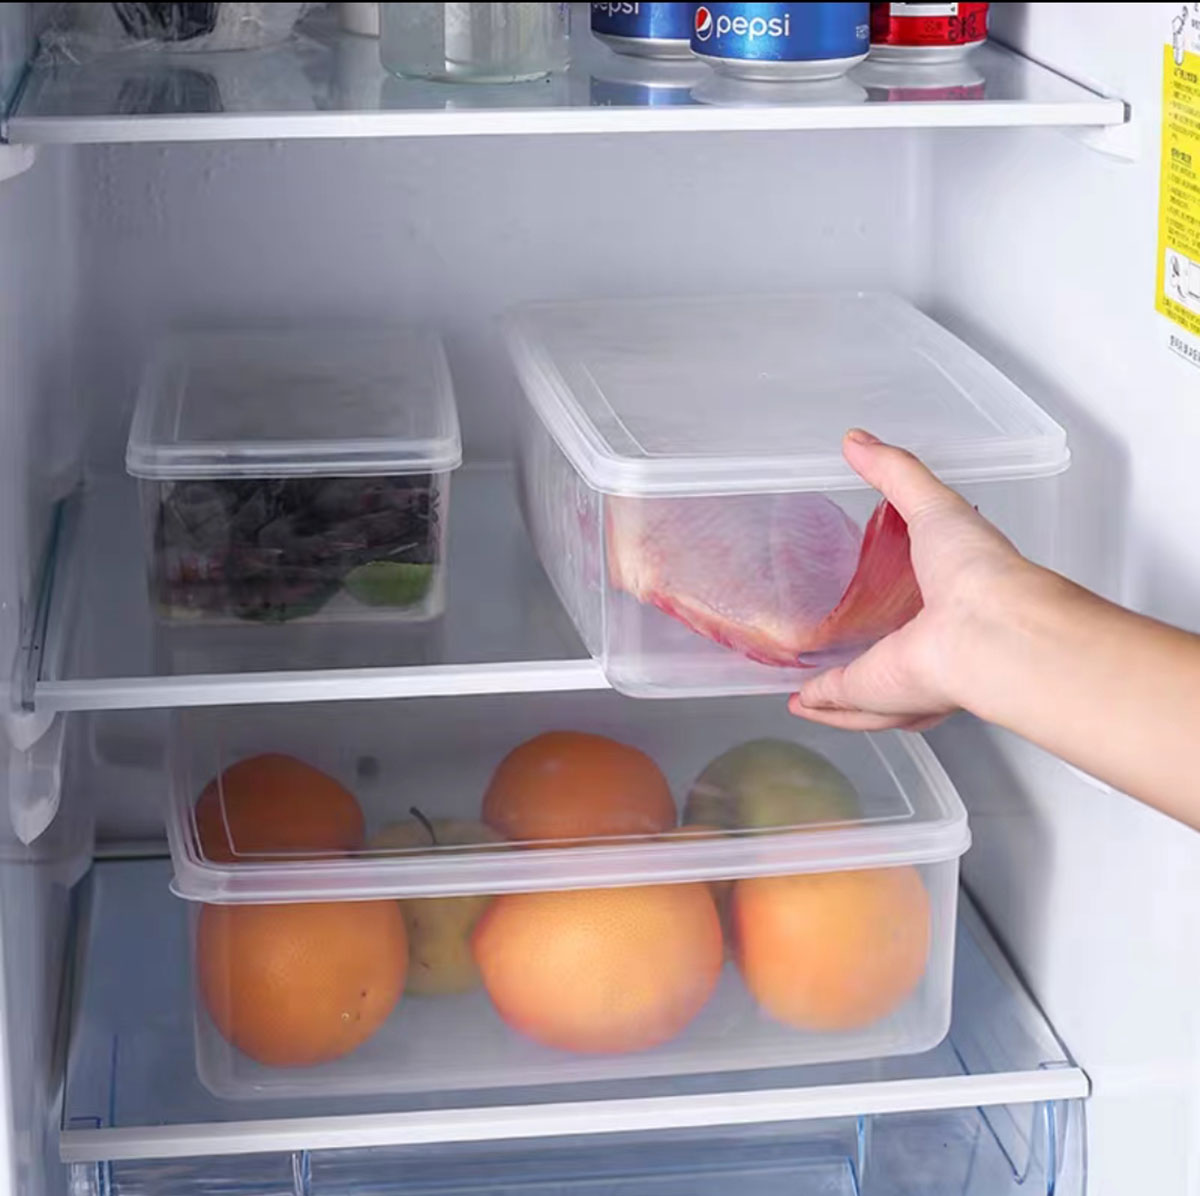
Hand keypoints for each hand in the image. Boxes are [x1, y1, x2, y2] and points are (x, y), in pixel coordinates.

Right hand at [788, 429, 1037, 731]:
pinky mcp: (876, 694)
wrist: (988, 632)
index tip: (873, 593)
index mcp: (955, 600)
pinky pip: (842, 701)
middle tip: (835, 651)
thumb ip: (894, 474)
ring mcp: (905, 676)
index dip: (897, 601)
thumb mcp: (935, 506)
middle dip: (868, 660)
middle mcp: (933, 646)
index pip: (921, 604)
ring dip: (839, 695)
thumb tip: (857, 441)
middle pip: (894, 658)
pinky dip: (820, 705)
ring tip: (807, 689)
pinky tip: (799, 702)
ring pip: (867, 694)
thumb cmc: (980, 573)